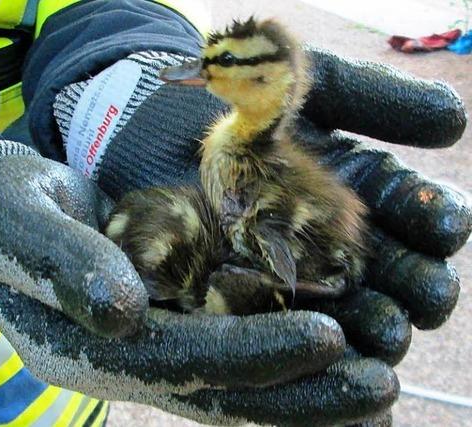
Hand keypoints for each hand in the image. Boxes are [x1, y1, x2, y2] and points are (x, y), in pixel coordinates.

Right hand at [0, 141, 395, 425]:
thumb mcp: (16, 221)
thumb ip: (61, 262)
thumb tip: (121, 312)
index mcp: (76, 348)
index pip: (176, 364)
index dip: (251, 355)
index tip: (326, 338)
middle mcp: (112, 363)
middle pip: (213, 393)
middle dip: (296, 393)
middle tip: (379, 387)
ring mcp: (134, 352)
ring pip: (224, 387)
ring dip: (297, 391)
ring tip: (370, 386)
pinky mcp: (152, 330)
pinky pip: (219, 357)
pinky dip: (273, 363)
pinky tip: (323, 355)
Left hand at [52, 49, 468, 365]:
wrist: (161, 127)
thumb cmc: (240, 107)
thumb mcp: (310, 89)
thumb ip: (377, 101)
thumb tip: (452, 121)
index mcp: (370, 196)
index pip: (423, 216)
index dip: (435, 220)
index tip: (434, 222)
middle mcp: (344, 244)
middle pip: (402, 279)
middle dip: (417, 288)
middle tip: (420, 295)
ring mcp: (300, 278)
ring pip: (357, 315)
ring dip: (378, 326)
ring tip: (383, 331)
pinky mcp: (250, 303)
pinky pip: (288, 329)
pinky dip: (312, 341)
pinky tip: (326, 346)